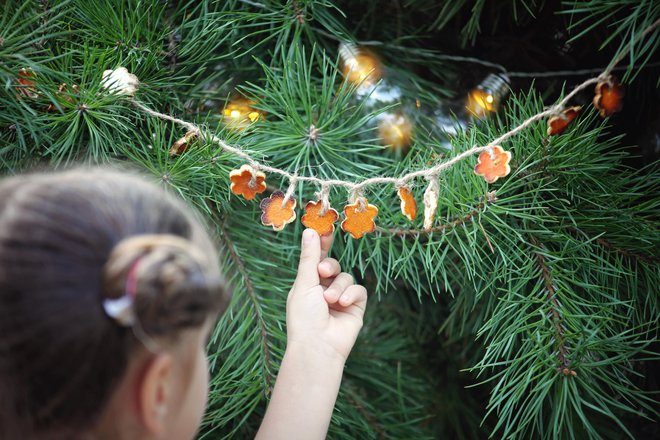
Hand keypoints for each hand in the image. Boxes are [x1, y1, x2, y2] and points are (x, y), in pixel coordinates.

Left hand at [286, 229, 366, 360]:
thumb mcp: (304, 283)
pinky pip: (359, 290)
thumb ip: (310, 257)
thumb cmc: (304, 317)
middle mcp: (324, 289)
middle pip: (333, 265)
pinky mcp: (355, 307)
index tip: (326, 228)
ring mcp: (341, 298)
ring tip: (329, 300)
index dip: (322, 244)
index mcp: (307, 284)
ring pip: (347, 277)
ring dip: (338, 286)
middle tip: (323, 272)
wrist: (318, 345)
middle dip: (329, 266)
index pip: (316, 258)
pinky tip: (342, 303)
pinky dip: (351, 294)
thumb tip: (310, 231)